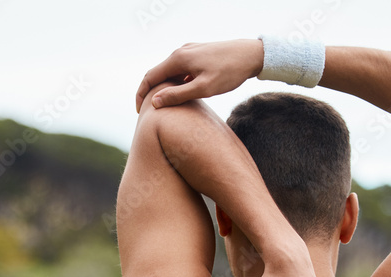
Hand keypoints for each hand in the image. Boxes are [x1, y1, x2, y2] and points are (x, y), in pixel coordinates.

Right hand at [136, 39, 264, 111]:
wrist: (253, 54)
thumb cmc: (230, 72)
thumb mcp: (203, 89)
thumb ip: (178, 95)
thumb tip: (154, 102)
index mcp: (178, 59)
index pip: (150, 77)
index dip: (141, 94)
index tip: (138, 111)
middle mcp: (181, 51)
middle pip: (158, 73)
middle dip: (151, 91)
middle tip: (149, 111)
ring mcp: (190, 51)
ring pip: (170, 71)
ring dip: (165, 87)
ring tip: (165, 105)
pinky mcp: (199, 53)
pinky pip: (181, 69)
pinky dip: (177, 81)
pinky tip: (183, 94)